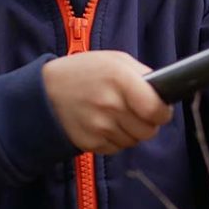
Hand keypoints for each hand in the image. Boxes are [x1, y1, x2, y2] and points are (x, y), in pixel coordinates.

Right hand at [42, 52, 172, 154]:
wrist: (45, 92)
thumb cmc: (85, 72)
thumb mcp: (115, 60)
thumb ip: (142, 75)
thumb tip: (164, 92)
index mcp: (120, 79)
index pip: (156, 110)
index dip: (162, 112)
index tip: (159, 109)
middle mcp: (110, 105)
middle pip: (148, 131)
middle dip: (148, 123)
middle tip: (137, 112)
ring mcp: (99, 127)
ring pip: (134, 141)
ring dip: (132, 132)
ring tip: (117, 116)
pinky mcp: (90, 144)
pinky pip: (117, 148)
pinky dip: (116, 139)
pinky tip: (104, 124)